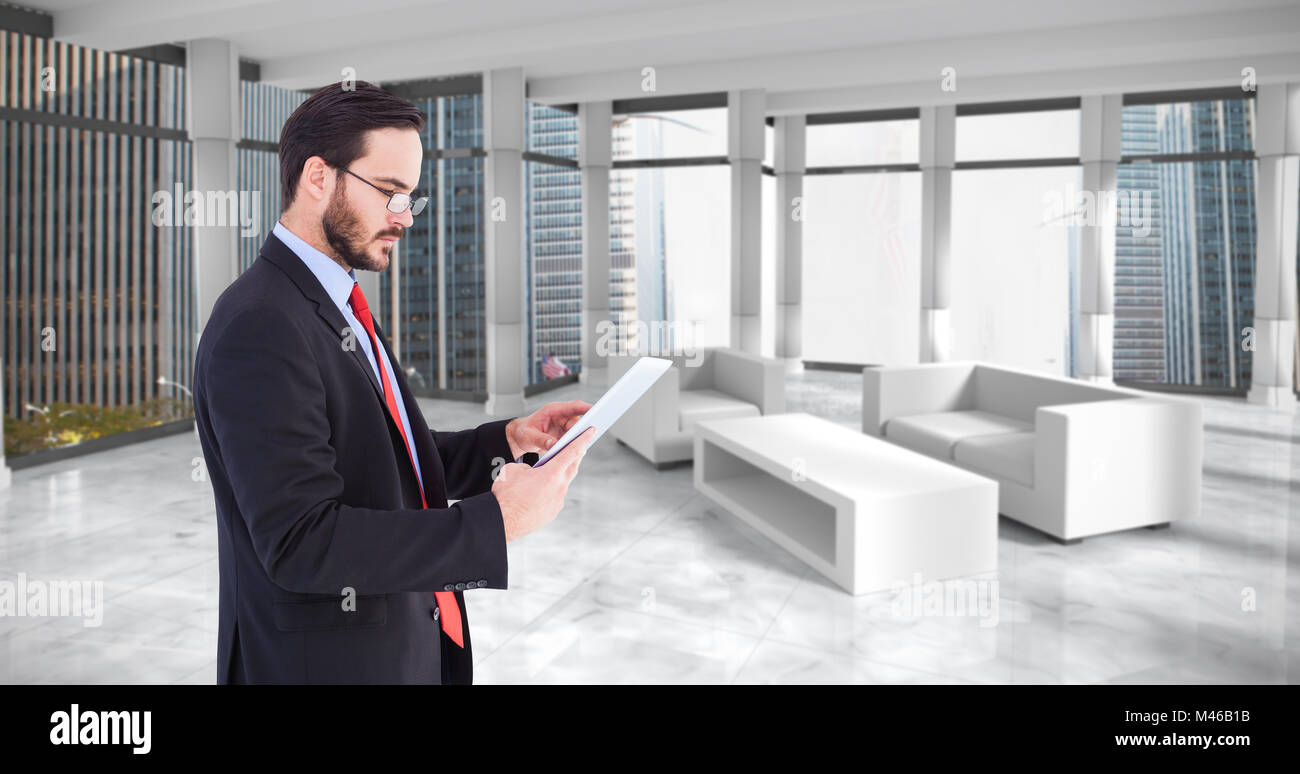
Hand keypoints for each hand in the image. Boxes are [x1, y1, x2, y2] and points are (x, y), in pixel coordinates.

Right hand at [492, 427, 594, 541]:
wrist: (502, 521)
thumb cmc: (506, 495)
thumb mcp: (514, 470)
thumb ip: (530, 466)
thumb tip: (534, 471)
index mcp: (552, 473)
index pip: (572, 451)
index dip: (583, 439)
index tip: (591, 431)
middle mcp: (559, 487)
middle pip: (572, 467)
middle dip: (575, 456)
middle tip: (577, 447)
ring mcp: (557, 501)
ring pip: (563, 483)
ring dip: (560, 475)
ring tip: (552, 470)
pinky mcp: (552, 512)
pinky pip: (555, 497)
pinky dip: (550, 491)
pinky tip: (540, 491)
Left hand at [505, 399, 591, 459]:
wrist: (519, 438)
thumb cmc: (523, 432)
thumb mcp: (528, 436)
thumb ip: (541, 440)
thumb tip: (554, 444)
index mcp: (553, 411)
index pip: (573, 407)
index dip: (585, 408)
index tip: (596, 411)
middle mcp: (561, 417)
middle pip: (579, 421)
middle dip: (584, 428)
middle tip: (589, 435)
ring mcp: (564, 427)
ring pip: (578, 432)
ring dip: (579, 439)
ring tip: (580, 447)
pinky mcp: (565, 436)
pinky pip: (574, 440)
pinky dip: (574, 446)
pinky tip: (575, 452)